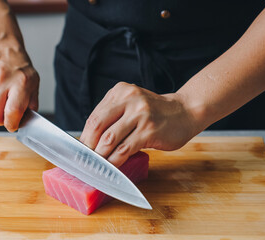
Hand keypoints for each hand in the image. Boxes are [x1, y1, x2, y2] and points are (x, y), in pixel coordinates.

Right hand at [0, 38, 38, 131]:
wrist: (2, 47)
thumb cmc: (19, 68)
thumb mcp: (34, 84)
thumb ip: (31, 105)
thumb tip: (25, 122)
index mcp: (20, 82)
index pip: (12, 111)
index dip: (12, 124)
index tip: (13, 125)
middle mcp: (0, 80)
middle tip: (4, 116)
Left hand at [80, 82, 203, 166]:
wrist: (185, 112)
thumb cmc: (155, 113)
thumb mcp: (132, 105)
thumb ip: (113, 117)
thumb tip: (90, 142)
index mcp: (120, 92)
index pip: (95, 116)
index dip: (85, 136)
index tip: (80, 151)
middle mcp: (129, 99)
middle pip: (98, 126)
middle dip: (89, 147)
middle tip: (85, 161)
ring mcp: (140, 114)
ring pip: (110, 139)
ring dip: (100, 156)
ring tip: (97, 166)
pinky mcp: (149, 130)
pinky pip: (125, 149)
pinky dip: (115, 161)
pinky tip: (113, 167)